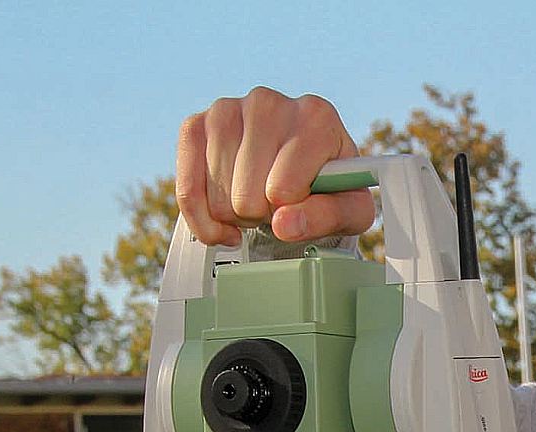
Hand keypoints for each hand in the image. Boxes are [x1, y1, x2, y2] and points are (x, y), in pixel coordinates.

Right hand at [176, 88, 376, 247]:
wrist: (301, 172)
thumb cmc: (330, 190)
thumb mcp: (349, 211)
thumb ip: (327, 217)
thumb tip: (284, 224)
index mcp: (315, 116)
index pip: (283, 189)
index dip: (289, 213)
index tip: (299, 205)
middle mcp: (268, 103)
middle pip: (247, 196)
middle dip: (262, 216)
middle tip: (277, 206)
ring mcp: (227, 109)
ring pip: (218, 197)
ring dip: (236, 216)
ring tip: (256, 202)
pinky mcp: (195, 126)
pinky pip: (186, 190)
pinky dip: (203, 221)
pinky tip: (224, 222)